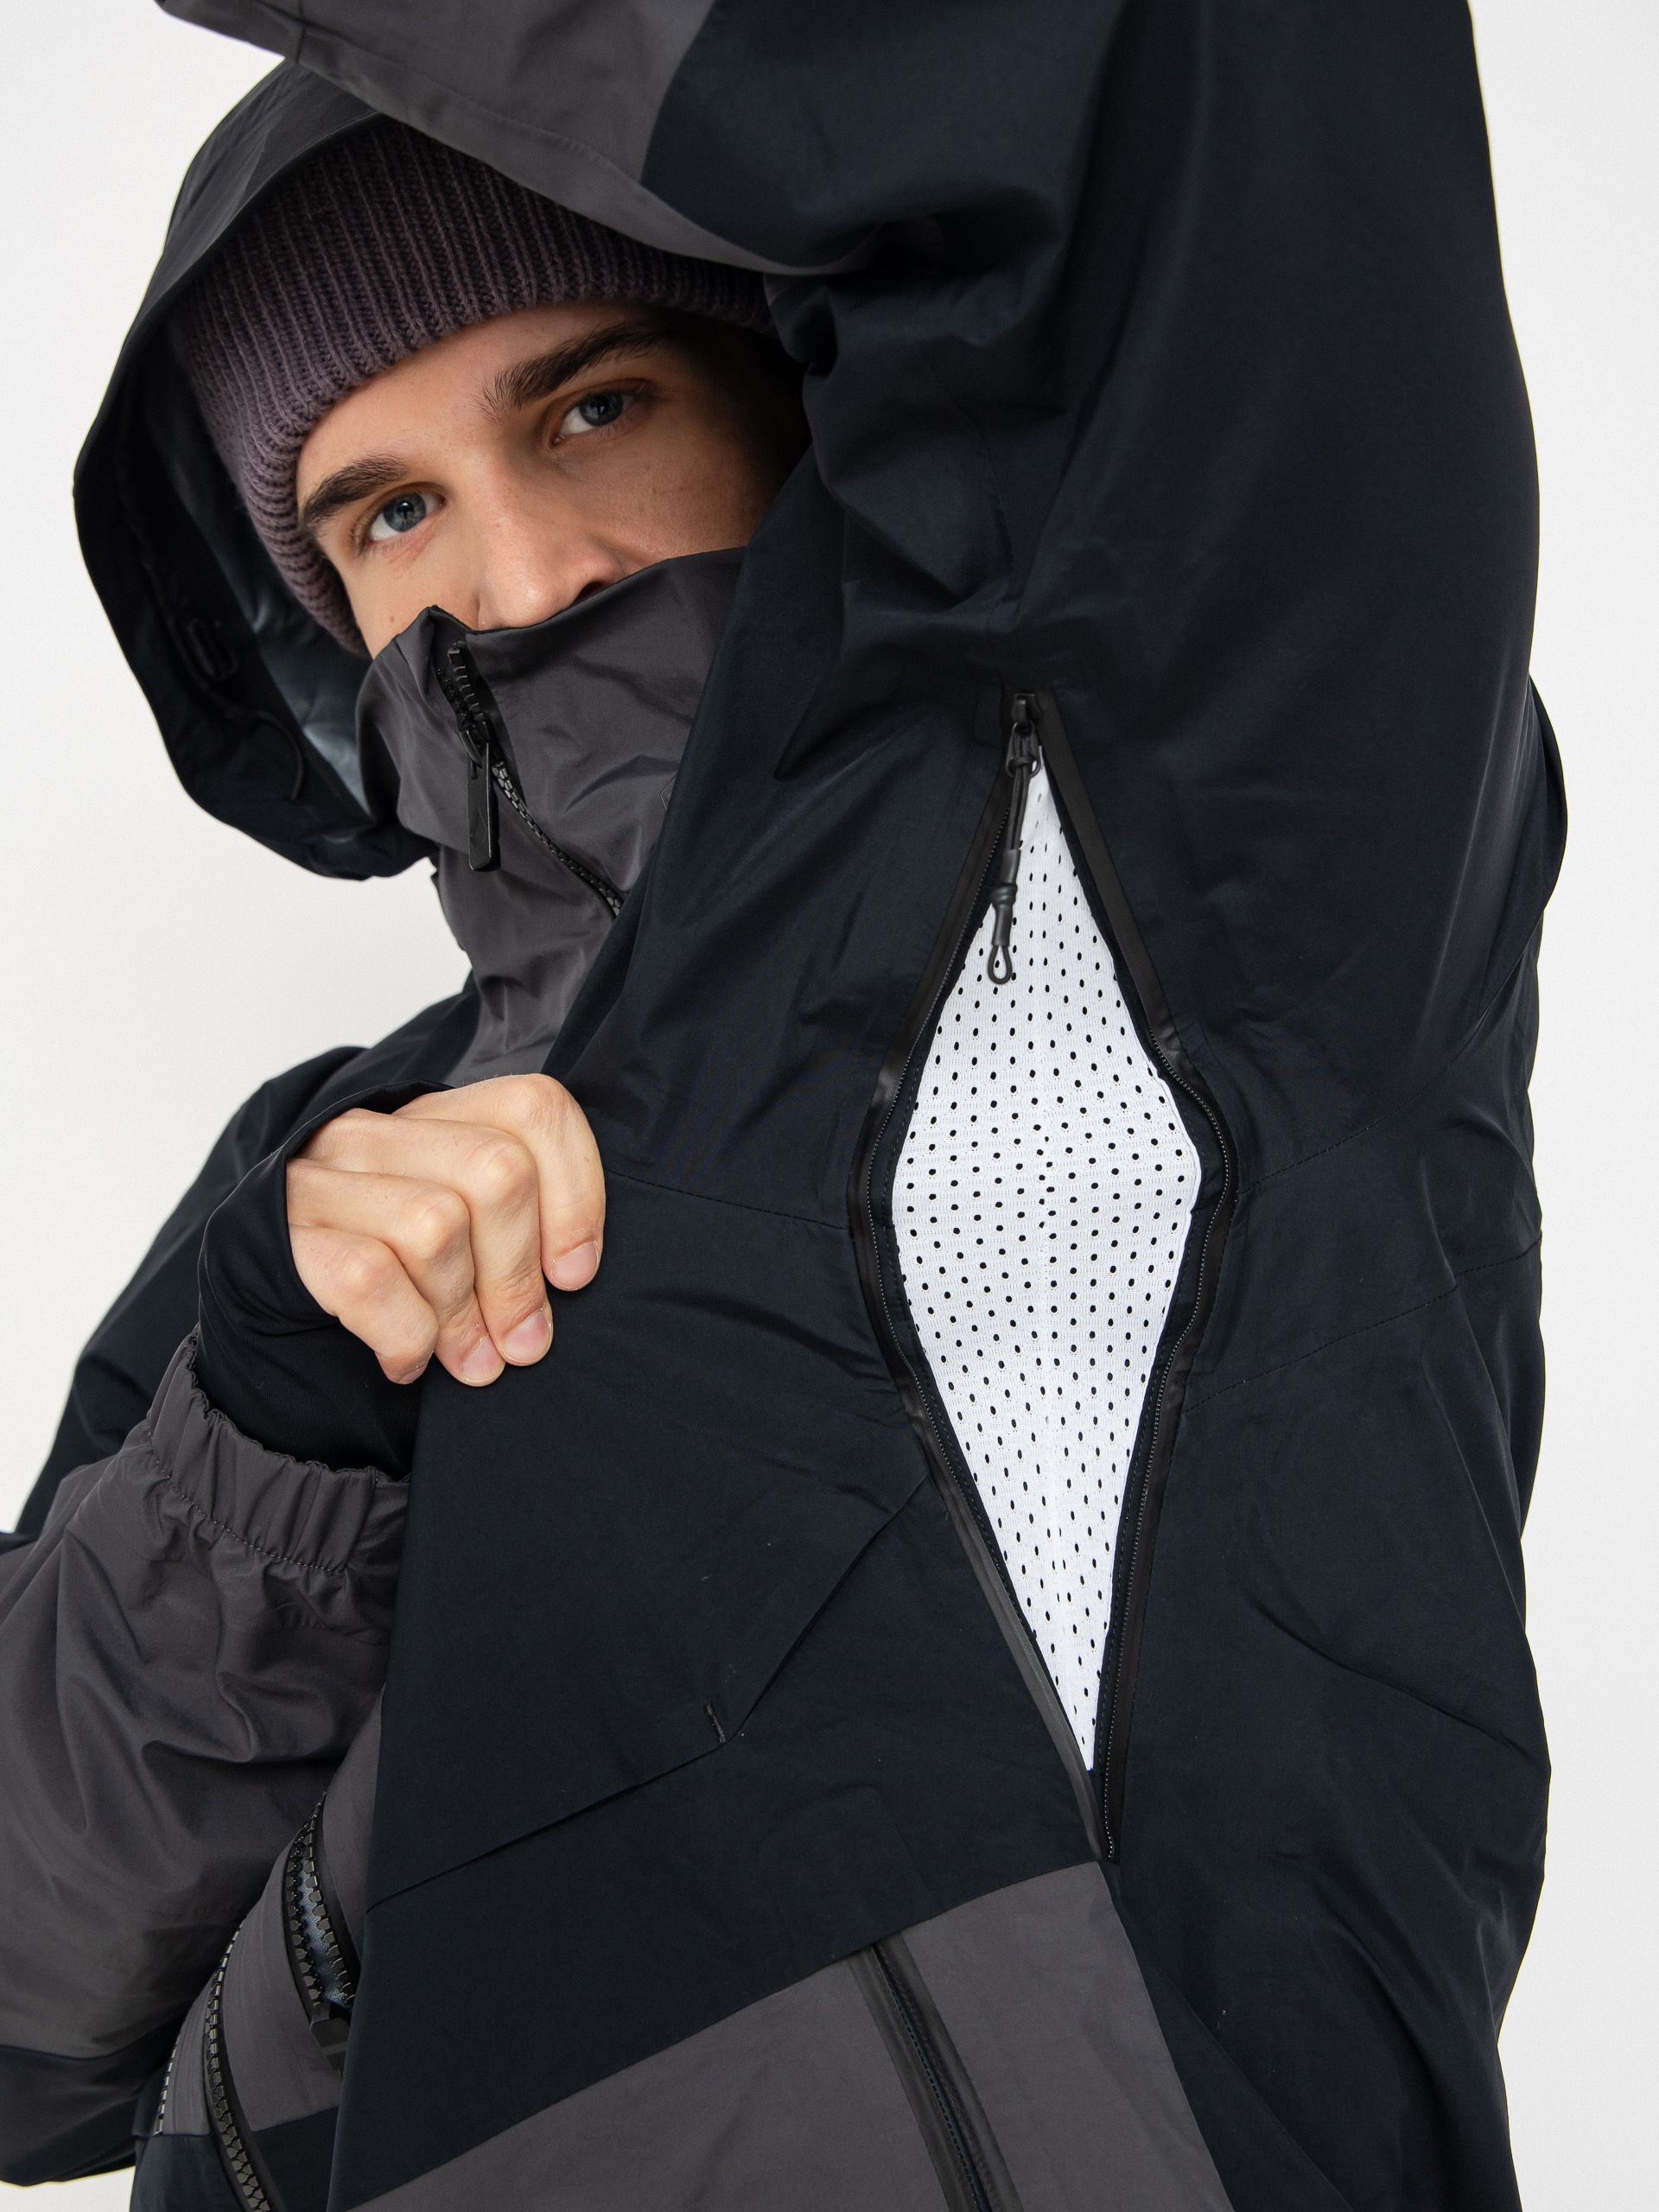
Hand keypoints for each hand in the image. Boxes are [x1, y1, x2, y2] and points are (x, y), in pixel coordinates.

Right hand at [286, 1075, 602, 1387]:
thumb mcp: (461, 1241)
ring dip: (461, 1313)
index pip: (535, 1108)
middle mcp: (376, 1132)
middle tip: (520, 1341)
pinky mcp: (287, 1236)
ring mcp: (323, 1178)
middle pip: (496, 1170)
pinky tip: (406, 1361)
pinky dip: (406, 1335)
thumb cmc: (387, 1277)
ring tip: (466, 1358)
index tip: (574, 1274)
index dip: (576, 1194)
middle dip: (520, 1272)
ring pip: (436, 1225)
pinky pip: (371, 1280)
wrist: (260, 1311)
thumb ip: (516, 1236)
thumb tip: (563, 1288)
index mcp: (434, 1118)